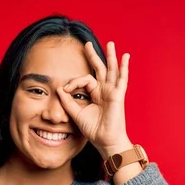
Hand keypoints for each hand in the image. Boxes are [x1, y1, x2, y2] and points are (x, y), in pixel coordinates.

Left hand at [57, 41, 132, 157]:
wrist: (105, 141)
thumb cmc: (94, 130)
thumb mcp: (76, 114)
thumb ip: (68, 101)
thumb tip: (59, 89)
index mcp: (96, 94)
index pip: (85, 79)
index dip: (73, 82)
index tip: (65, 90)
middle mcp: (104, 91)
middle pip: (99, 69)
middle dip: (93, 56)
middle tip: (86, 44)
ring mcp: (112, 92)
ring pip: (111, 70)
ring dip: (111, 56)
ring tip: (111, 43)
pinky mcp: (118, 95)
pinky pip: (122, 79)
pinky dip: (124, 68)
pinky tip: (125, 57)